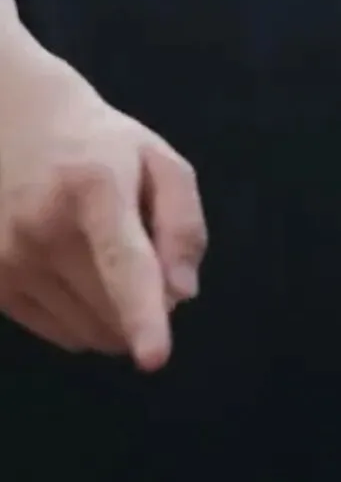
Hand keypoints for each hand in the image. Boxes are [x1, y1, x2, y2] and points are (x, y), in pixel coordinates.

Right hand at [0, 56, 206, 367]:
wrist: (14, 122)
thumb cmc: (101, 146)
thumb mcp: (159, 160)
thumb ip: (183, 224)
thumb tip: (181, 294)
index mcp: (94, 187)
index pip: (123, 263)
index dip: (142, 315)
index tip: (154, 358)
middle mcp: (43, 226)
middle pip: (113, 310)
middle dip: (147, 306)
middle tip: (142, 256)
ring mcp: (9, 257)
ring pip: (88, 331)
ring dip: (115, 318)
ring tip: (101, 256)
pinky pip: (59, 333)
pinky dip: (84, 320)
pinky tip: (77, 274)